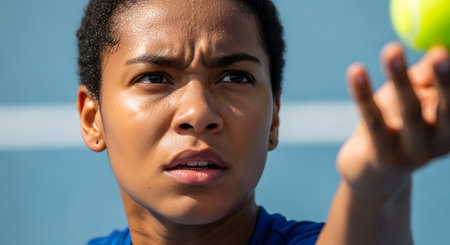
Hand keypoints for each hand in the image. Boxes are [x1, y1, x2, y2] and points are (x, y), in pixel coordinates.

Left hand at [337, 42, 449, 202]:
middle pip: (447, 108)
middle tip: (440, 54)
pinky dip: (364, 95)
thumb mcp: (413, 99)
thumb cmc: (395, 128)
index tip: (444, 52)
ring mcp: (413, 153)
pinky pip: (373, 121)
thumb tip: (440, 47)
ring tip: (392, 50)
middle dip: (445, 80)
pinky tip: (356, 71)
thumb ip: (425, 76)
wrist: (371, 176)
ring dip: (401, 79)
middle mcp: (440, 142)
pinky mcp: (383, 157)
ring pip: (409, 112)